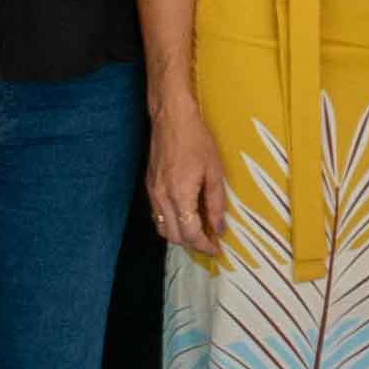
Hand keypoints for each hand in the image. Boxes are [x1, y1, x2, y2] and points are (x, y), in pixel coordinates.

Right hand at [145, 99, 227, 261]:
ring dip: (180, 235)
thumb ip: (216, 203)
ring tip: (199, 231)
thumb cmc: (196, 140)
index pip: (191, 233)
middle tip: (210, 242)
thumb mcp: (214, 172)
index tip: (216, 250)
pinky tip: (185, 216)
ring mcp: (153, 193)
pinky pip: (158, 215)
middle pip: (174, 237)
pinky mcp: (149, 186)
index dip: (205, 246)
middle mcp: (162, 198)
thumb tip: (218, 228)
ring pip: (163, 229)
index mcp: (180, 194)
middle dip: (193, 244)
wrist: (171, 118)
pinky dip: (171, 223)